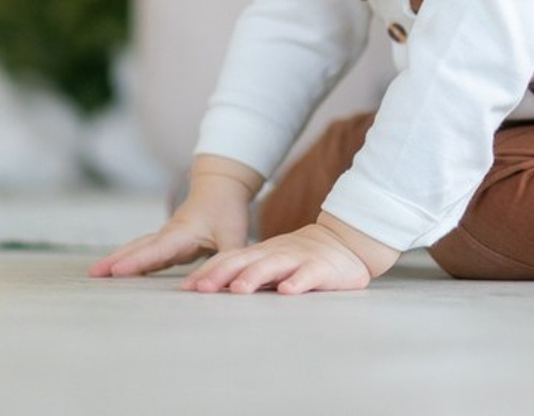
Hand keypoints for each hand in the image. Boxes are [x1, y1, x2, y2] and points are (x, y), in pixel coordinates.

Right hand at [89, 157, 257, 278]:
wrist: (222, 187)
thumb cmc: (228, 211)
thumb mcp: (234, 236)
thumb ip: (227, 259)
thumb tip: (215, 284)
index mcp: (185, 232)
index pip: (159, 249)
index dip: (138, 261)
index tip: (116, 270)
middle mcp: (170, 233)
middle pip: (141, 247)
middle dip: (117, 260)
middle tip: (93, 273)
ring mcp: (165, 236)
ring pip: (139, 247)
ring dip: (118, 259)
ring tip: (94, 273)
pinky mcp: (165, 242)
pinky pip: (144, 251)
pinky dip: (129, 259)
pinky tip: (115, 271)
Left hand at [181, 214, 397, 295]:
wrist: (344, 242)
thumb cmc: (300, 257)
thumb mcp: (270, 260)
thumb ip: (244, 270)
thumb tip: (203, 287)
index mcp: (262, 253)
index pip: (231, 259)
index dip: (210, 271)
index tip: (188, 288)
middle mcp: (277, 253)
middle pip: (247, 261)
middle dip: (223, 274)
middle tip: (203, 288)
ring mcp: (299, 259)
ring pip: (274, 265)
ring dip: (256, 276)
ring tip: (240, 289)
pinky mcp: (322, 268)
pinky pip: (309, 275)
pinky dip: (298, 281)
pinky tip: (288, 291)